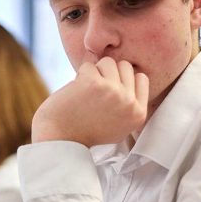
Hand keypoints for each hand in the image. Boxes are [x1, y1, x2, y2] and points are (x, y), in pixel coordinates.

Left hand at [31, 58, 147, 146]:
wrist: (60, 139)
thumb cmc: (85, 132)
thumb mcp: (118, 126)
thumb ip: (128, 105)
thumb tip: (134, 73)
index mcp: (138, 113)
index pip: (140, 78)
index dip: (122, 78)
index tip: (108, 89)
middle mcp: (129, 103)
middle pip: (125, 66)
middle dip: (108, 73)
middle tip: (95, 90)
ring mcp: (113, 92)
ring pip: (108, 62)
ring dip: (94, 72)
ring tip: (85, 90)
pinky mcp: (93, 83)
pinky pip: (88, 64)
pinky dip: (79, 74)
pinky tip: (75, 90)